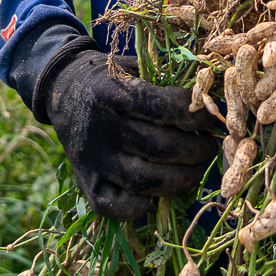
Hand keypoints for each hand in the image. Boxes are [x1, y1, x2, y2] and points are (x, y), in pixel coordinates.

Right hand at [40, 46, 222, 220]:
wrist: (63, 91)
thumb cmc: (111, 78)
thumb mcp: (135, 67)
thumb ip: (167, 82)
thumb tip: (213, 100)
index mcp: (114, 93)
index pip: (166, 110)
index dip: (197, 117)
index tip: (210, 119)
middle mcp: (102, 128)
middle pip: (161, 149)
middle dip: (196, 151)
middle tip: (207, 148)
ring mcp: (93, 159)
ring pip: (144, 181)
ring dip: (180, 180)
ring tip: (194, 170)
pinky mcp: (86, 183)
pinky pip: (115, 207)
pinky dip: (140, 208)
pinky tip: (157, 196)